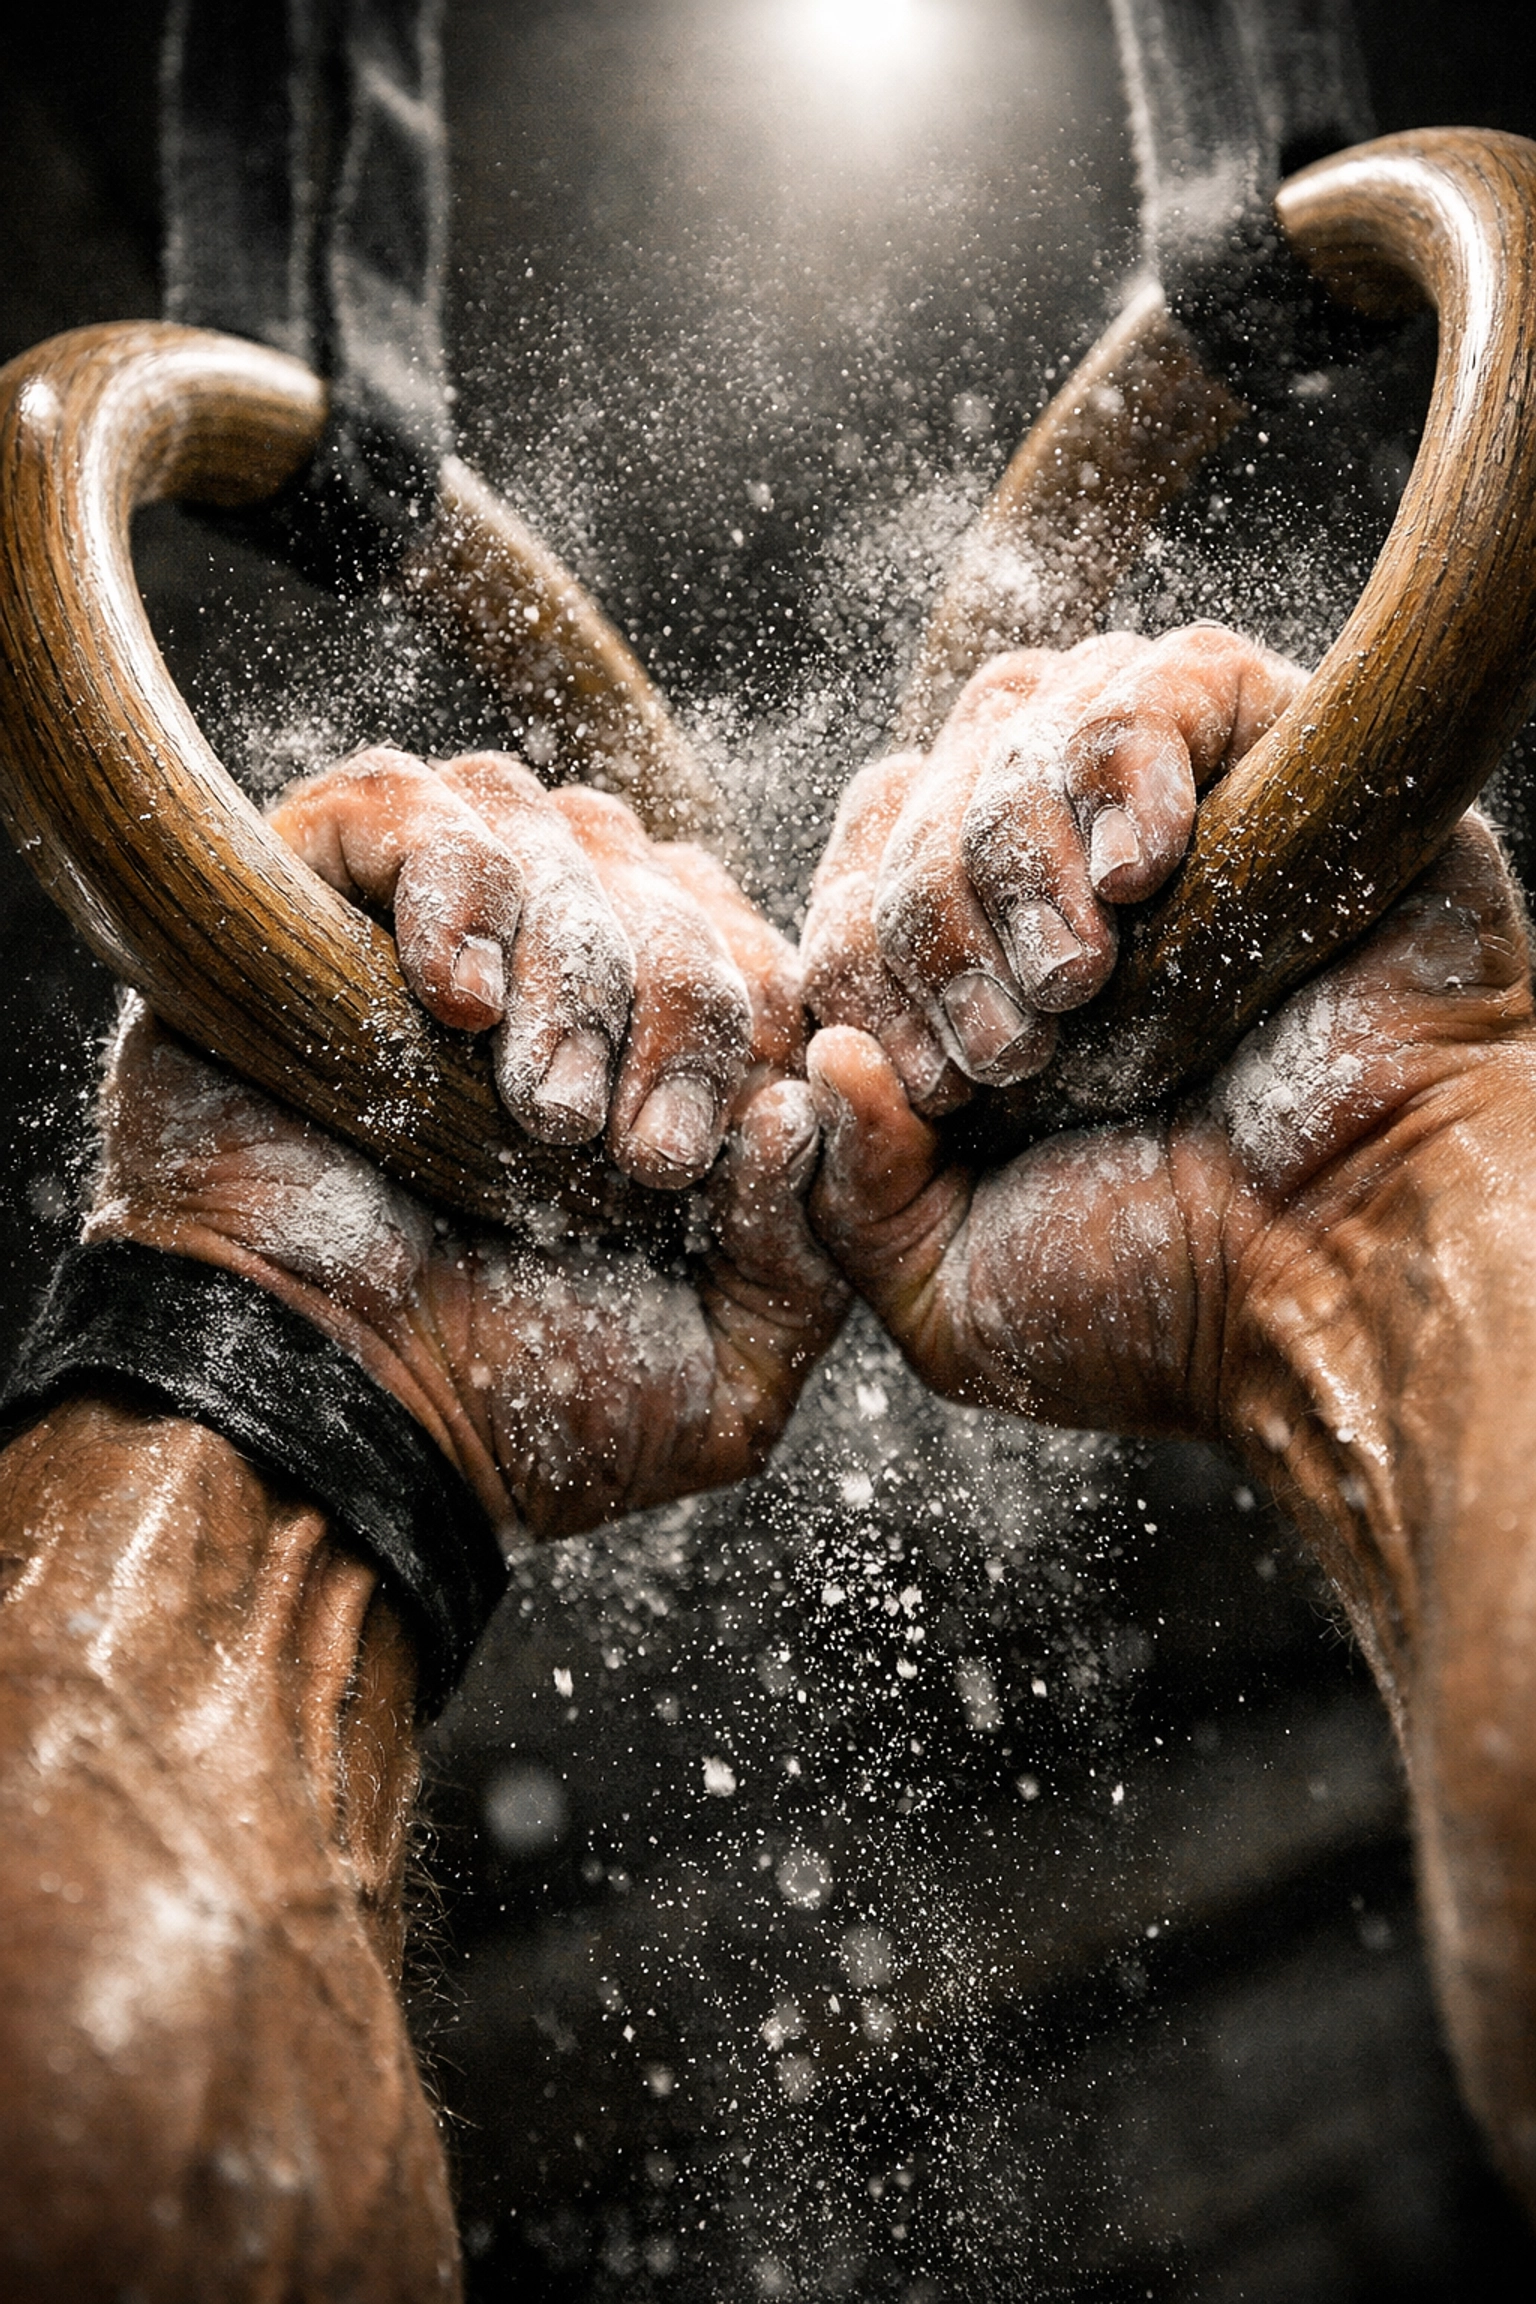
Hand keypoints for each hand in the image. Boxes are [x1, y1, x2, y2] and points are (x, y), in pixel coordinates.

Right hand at [89, 751, 845, 1538]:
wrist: (329, 1425)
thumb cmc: (519, 1406)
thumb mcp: (726, 1367)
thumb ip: (808, 1244)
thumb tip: (814, 1099)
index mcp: (658, 1053)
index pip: (751, 945)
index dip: (746, 1024)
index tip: (683, 1156)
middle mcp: (555, 964)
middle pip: (662, 874)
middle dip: (662, 1007)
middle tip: (602, 1142)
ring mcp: (431, 921)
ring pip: (546, 826)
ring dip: (563, 965)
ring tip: (533, 1107)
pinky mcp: (303, 896)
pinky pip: (397, 800)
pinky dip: (447, 882)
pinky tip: (453, 1001)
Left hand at [806, 633, 1535, 2206]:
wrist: (1396, 1326)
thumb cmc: (1174, 1332)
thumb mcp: (956, 1292)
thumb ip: (849, 1200)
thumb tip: (783, 1098)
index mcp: (985, 987)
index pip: (852, 873)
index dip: (828, 928)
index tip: (864, 1049)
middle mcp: (1080, 892)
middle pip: (928, 785)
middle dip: (926, 890)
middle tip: (987, 1022)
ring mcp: (1197, 828)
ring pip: (1036, 723)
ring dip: (1019, 845)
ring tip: (1077, 970)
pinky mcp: (1316, 784)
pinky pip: (1184, 681)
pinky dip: (1136, 755)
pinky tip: (1135, 891)